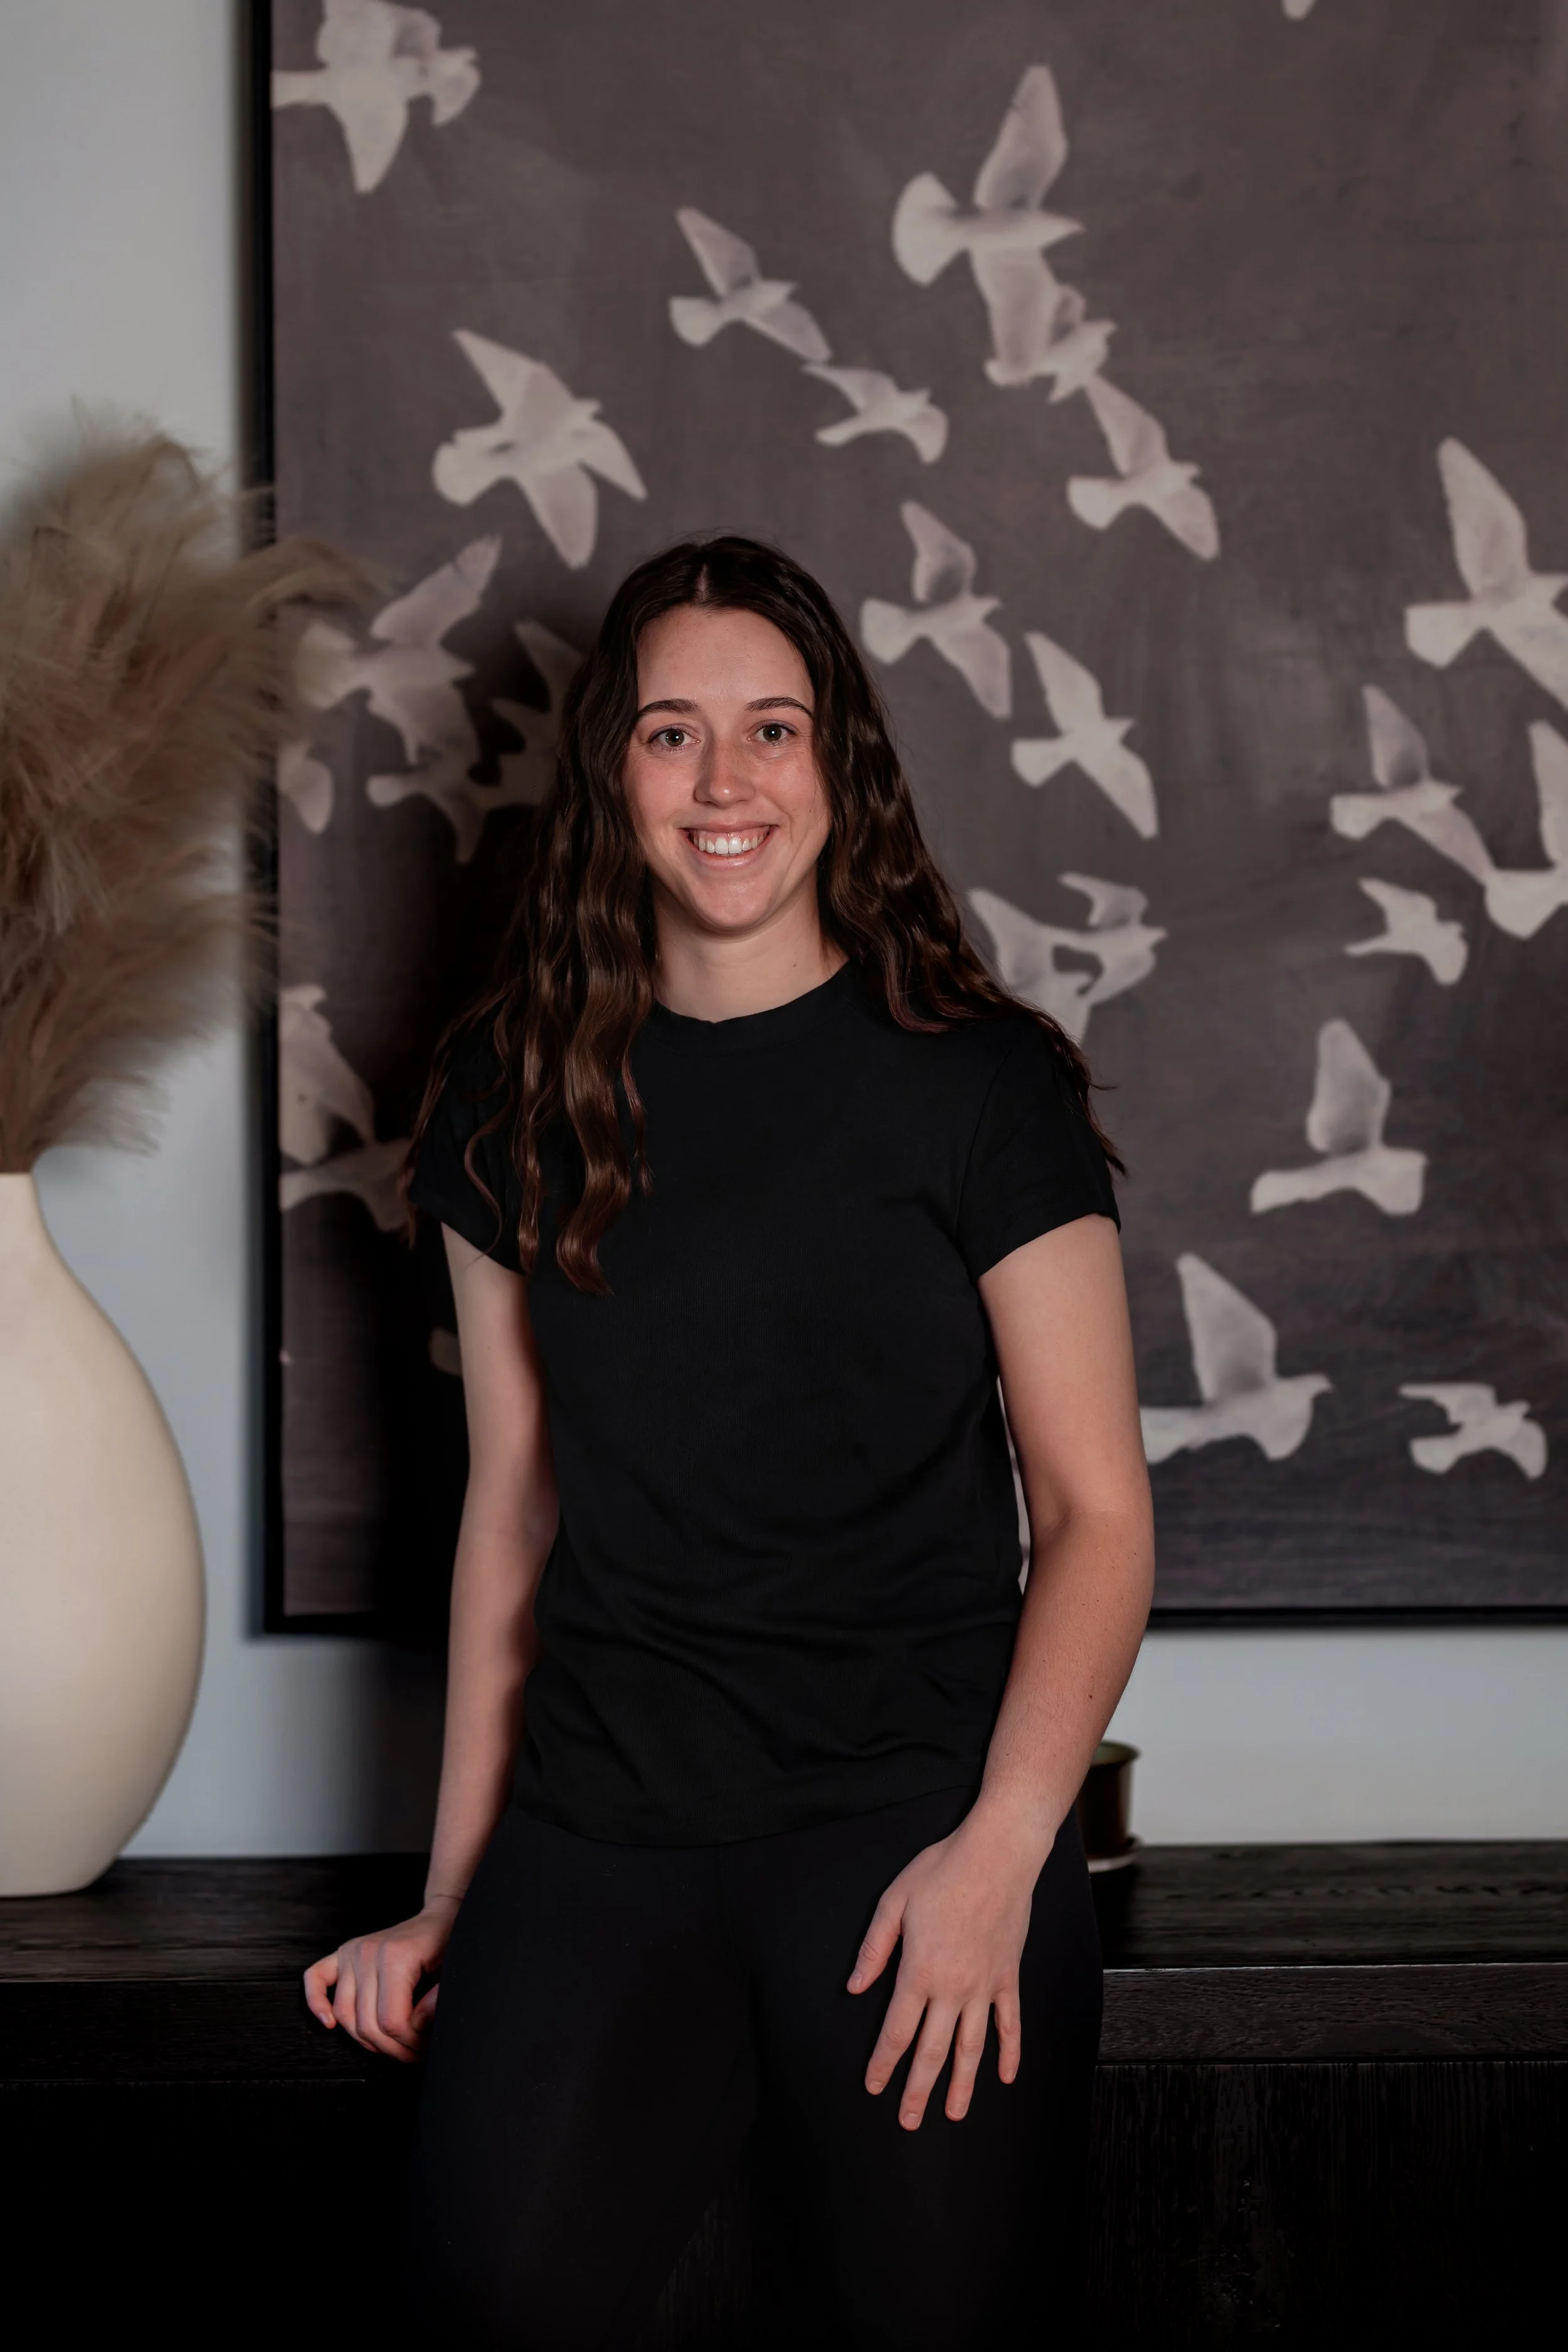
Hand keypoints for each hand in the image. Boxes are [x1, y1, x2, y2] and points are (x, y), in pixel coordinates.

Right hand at [302, 1898, 458, 2062]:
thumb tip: (417, 2024)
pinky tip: (328, 2024)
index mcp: (395, 1957)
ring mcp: (351, 1952)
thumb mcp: (454, 1973)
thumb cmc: (447, 1946)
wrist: (438, 1920)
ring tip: (393, 2045)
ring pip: (344, 2015)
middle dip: (392, 2048)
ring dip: (366, 2040)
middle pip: (366, 2024)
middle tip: (414, 2053)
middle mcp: (367, 1953)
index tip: (426, 2042)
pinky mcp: (341, 1954)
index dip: (410, 2042)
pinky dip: (316, 2003)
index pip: (391, 2022)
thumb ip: (439, 2001)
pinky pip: (315, 1979)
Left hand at [847, 1808, 1044, 2128]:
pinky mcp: (1008, 1977)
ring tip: (955, 2114)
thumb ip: (874, 1948)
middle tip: (909, 2122)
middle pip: (932, 2051)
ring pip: (972, 2047)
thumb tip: (854, 1986)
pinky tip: (1005, 2076)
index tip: (874, 2087)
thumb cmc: (942, 1871)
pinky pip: (1010, 2023)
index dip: (884, 2063)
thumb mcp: (894, 1901)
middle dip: (918, 2090)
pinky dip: (1009, 2052)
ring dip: (962, 2084)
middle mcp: (952, 1988)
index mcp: (919, 1971)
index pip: (897, 2031)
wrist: (997, 1855)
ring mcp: (985, 1986)